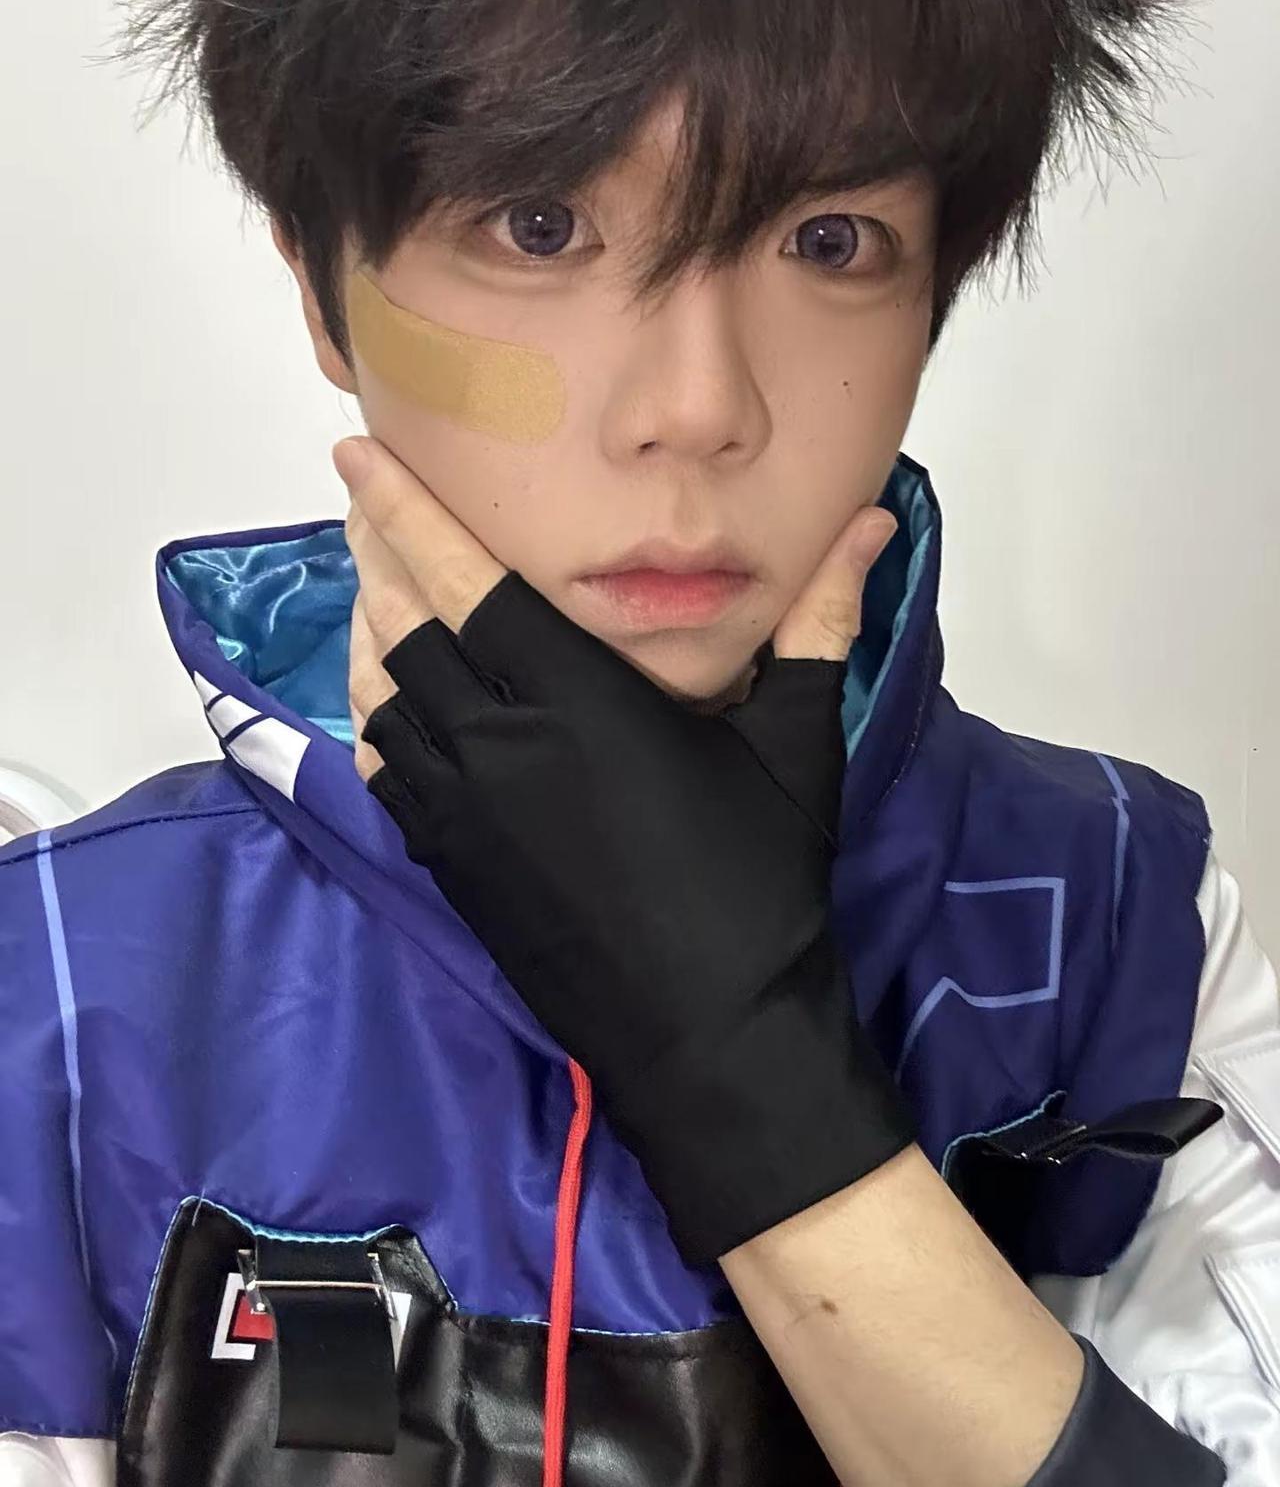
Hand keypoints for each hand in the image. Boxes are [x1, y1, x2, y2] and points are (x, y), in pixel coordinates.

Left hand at [336, 434, 916, 1264]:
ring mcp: (464, 810)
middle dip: (376, 551)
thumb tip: (871, 520)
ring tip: (375, 585)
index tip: (358, 452)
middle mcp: (500, 743)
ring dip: (369, 630)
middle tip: (363, 500)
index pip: (466, 579)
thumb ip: (819, 622)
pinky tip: (390, 702)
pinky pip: (384, 771)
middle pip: (405, 625)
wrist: (711, 1034)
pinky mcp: (450, 865)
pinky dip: (375, 718)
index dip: (405, 510)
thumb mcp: (794, 744)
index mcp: (579, 698)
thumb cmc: (760, 883)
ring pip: (382, 696)